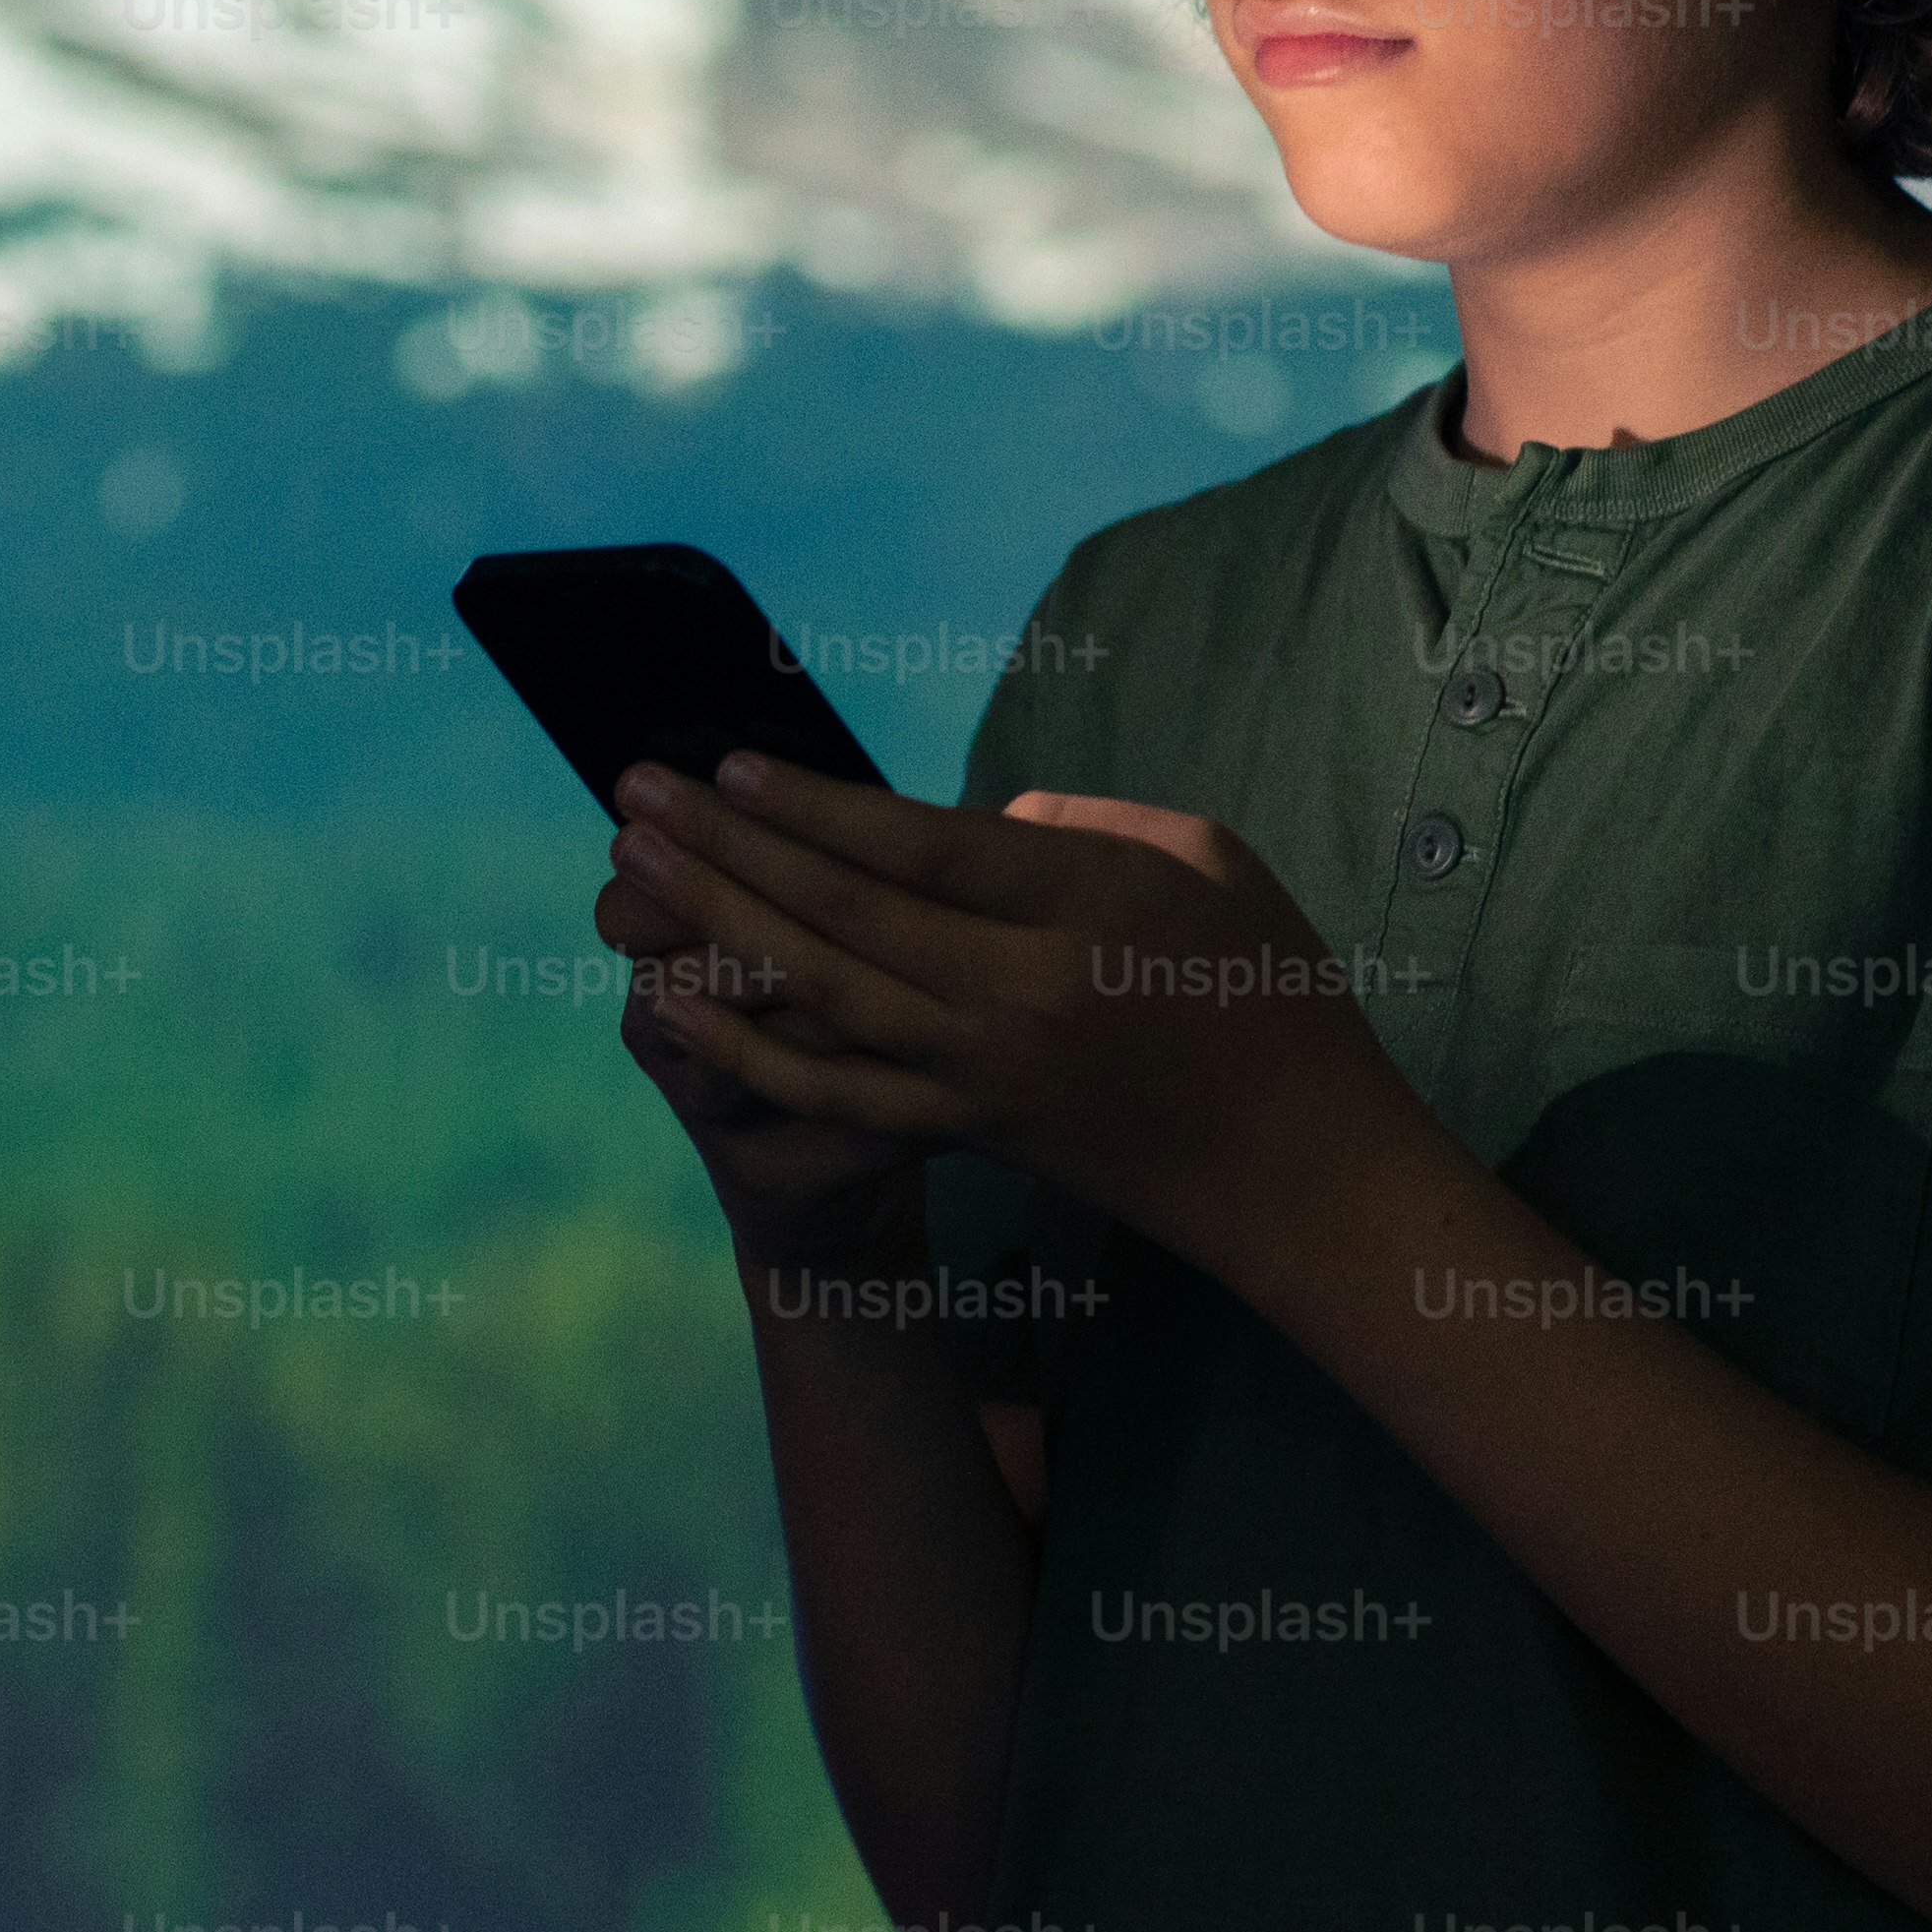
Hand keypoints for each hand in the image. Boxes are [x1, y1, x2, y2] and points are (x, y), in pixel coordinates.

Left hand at [602, 758, 1429, 1265]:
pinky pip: (831, 1088)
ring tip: (632, 869)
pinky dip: (743, 1046)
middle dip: (726, 850)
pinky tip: (673, 1002)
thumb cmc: (1272, 991)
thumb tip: (960, 832)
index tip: (726, 763)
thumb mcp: (1205, 858)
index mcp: (1084, 911)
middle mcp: (1016, 999)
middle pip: (840, 915)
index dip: (810, 806)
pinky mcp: (965, 1133)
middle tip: (633, 793)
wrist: (1300, 1167)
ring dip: (713, 927)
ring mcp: (981, 1077)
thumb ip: (1075, 821)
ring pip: (816, 998)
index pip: (916, 849)